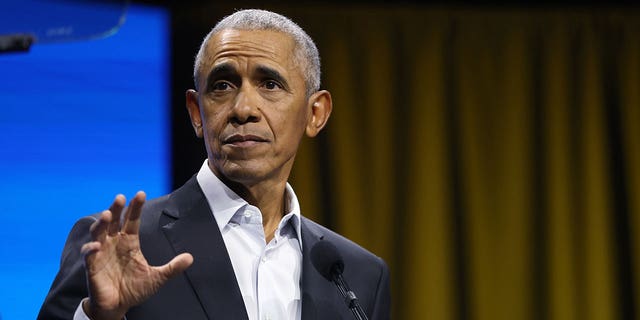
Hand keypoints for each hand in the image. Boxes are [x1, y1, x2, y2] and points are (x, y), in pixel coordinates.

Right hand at [80, 191, 193, 319]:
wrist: (118, 306)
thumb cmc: (135, 289)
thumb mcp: (157, 278)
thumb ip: (172, 268)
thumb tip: (190, 257)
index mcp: (129, 242)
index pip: (132, 220)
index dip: (135, 208)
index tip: (140, 194)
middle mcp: (114, 243)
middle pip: (114, 221)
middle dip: (116, 209)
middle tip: (120, 198)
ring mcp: (101, 253)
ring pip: (98, 232)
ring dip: (101, 223)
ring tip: (106, 214)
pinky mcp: (92, 266)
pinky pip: (88, 255)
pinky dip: (90, 249)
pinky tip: (96, 246)